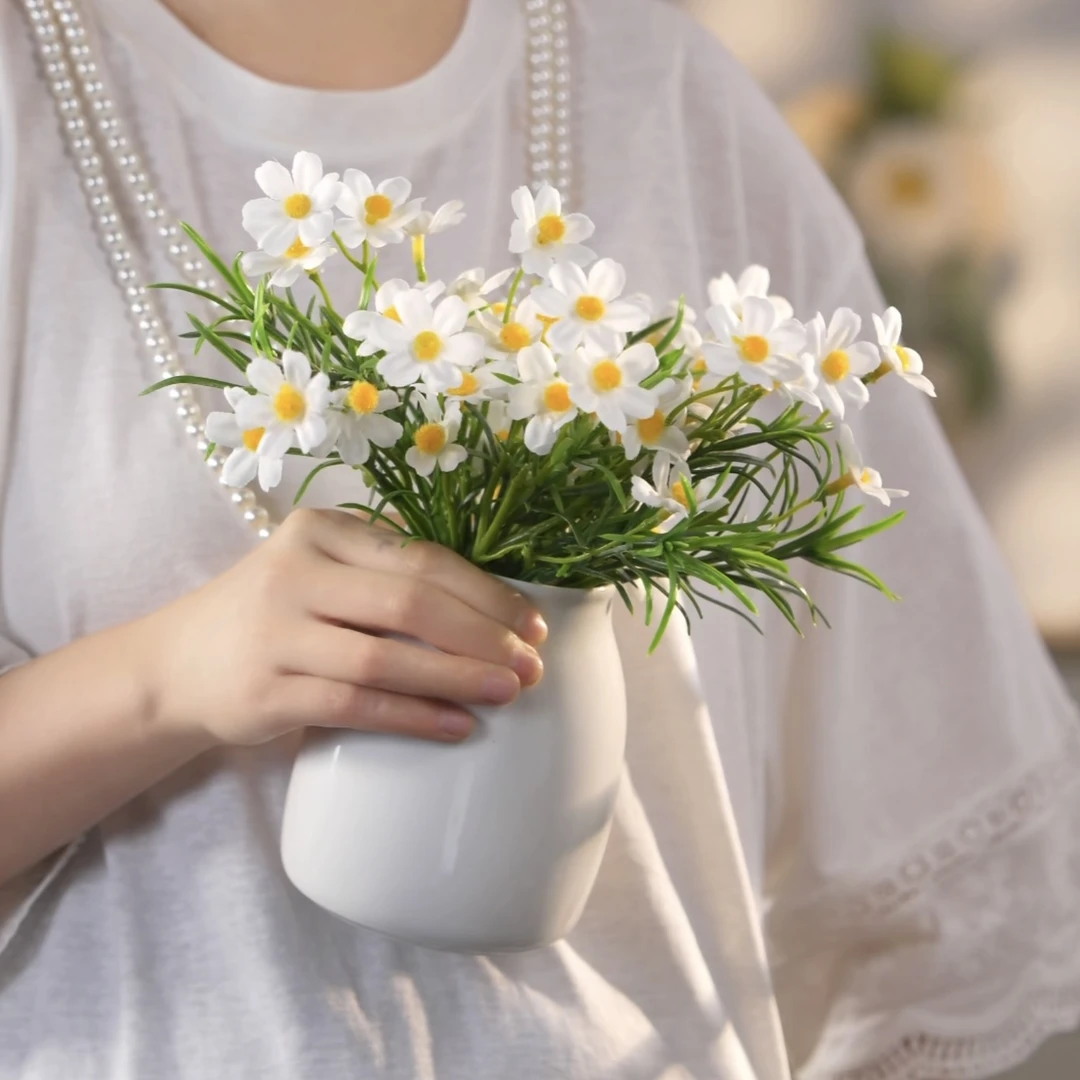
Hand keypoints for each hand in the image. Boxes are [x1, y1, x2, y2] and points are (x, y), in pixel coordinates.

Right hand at [140, 509, 546, 747]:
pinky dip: (413, 717)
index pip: (422, 558)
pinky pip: (355, 706)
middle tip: (531, 666)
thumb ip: (386, 573)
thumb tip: (494, 605)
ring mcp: (276, 633)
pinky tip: (456, 727)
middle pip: (411, 603)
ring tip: (508, 694)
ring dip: (458, 678)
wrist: (175, 666)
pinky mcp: (266, 692)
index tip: (533, 624)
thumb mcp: (319, 571)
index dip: (487, 593)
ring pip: (386, 658)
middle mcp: (295, 573)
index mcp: (321, 532)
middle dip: (484, 636)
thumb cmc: (273, 614)